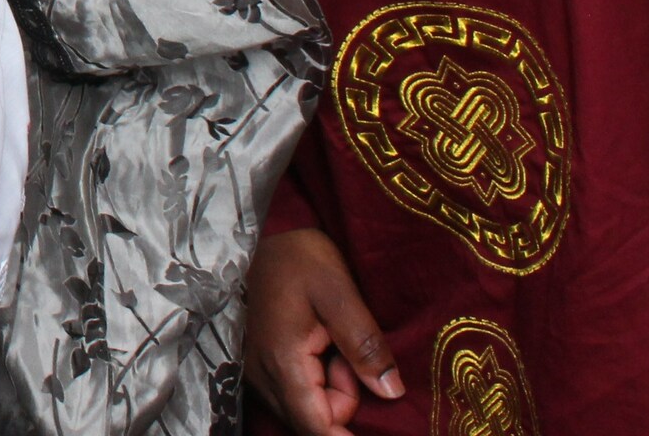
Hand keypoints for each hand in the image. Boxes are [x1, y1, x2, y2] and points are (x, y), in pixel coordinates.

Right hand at [245, 229, 402, 433]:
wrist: (270, 232)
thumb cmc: (302, 258)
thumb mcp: (341, 293)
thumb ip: (365, 345)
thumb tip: (392, 392)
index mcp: (283, 361)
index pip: (316, 426)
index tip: (379, 431)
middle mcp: (262, 374)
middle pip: (311, 421)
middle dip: (342, 402)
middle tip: (349, 355)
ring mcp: (257, 370)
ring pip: (304, 409)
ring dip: (330, 390)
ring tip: (334, 344)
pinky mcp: (259, 364)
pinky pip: (294, 393)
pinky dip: (316, 380)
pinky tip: (321, 347)